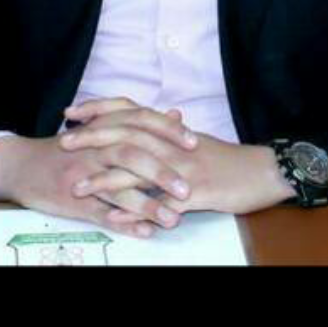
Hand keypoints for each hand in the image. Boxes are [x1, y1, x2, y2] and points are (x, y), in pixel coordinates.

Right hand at [0, 130, 179, 240]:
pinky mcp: (72, 200)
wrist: (21, 165)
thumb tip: (176, 115)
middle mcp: (94, 148)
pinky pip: (100, 212)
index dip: (168, 133)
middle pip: (132, 155)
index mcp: (104, 127)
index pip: (141, 123)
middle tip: (188, 189)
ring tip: (172, 219)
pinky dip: (123, 223)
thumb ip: (140, 123)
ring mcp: (83, 175)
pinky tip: (143, 232)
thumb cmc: (68, 148)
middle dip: (162, 173)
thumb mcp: (101, 128)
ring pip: (117, 188)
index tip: (195, 143)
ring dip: (146, 205)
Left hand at [62, 98, 293, 216]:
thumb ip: (170, 132)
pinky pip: (160, 202)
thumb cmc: (229, 159)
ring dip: (104, 179)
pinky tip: (115, 217)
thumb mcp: (195, 141)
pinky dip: (135, 210)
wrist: (264, 172)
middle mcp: (173, 145)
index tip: (72, 111)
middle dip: (92, 139)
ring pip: (137, 170)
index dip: (100, 109)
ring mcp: (183, 169)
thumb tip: (155, 121)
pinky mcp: (195, 194)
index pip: (129, 111)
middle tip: (64, 143)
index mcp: (171, 131)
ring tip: (77, 187)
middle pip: (126, 135)